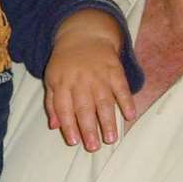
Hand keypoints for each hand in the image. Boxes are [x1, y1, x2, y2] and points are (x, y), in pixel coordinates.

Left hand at [44, 9, 136, 149]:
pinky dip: (126, 101)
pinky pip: (121, 87)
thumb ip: (52, 103)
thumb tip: (55, 126)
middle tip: (94, 146)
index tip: (74, 142)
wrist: (85, 35)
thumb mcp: (52, 79)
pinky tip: (130, 115)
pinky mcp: (115, 70)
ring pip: (104, 100)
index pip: (64, 107)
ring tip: (111, 139)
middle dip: (89, 128)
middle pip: (85, 107)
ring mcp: (99, 75)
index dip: (69, 125)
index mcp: (62, 83)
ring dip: (108, 120)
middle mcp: (80, 80)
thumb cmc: (66, 63)